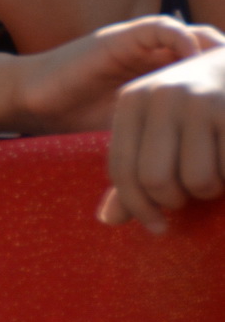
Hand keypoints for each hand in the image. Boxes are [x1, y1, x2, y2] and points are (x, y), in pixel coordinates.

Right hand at [11, 16, 217, 134]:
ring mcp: (139, 44)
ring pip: (194, 35)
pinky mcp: (120, 37)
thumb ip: (161, 139)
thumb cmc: (75, 120)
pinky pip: (161, 28)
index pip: (209, 70)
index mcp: (162, 78)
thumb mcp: (133, 132)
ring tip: (221, 78)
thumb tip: (197, 178)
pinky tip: (188, 69)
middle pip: (212, 50)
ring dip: (212, 53)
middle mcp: (155, 56)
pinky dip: (181, 42)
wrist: (31, 100)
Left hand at [96, 27, 224, 233]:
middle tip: (191, 196)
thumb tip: (108, 220)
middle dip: (175, 200)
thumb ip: (135, 171)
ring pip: (196, 180)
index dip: (137, 206)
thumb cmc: (203, 108)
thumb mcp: (161, 130)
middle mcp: (160, 94)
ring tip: (217, 172)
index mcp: (132, 99)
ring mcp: (199, 100)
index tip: (157, 227)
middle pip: (154, 179)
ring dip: (210, 190)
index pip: (121, 168)